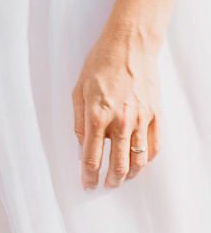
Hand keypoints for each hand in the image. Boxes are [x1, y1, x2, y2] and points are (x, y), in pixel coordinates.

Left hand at [72, 16, 161, 189]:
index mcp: (96, 115)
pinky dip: (147, 159)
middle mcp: (120, 121)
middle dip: (111, 180)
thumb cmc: (99, 64)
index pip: (92, 156)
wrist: (129, 46)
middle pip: (118, 163)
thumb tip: (82, 146)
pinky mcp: (156, 114)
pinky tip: (140, 162)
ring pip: (139, 159)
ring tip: (123, 179)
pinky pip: (154, 145)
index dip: (89, 175)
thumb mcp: (78, 90)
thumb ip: (79, 121)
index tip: (87, 185)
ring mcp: (141, 119)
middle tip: (106, 186)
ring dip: (130, 174)